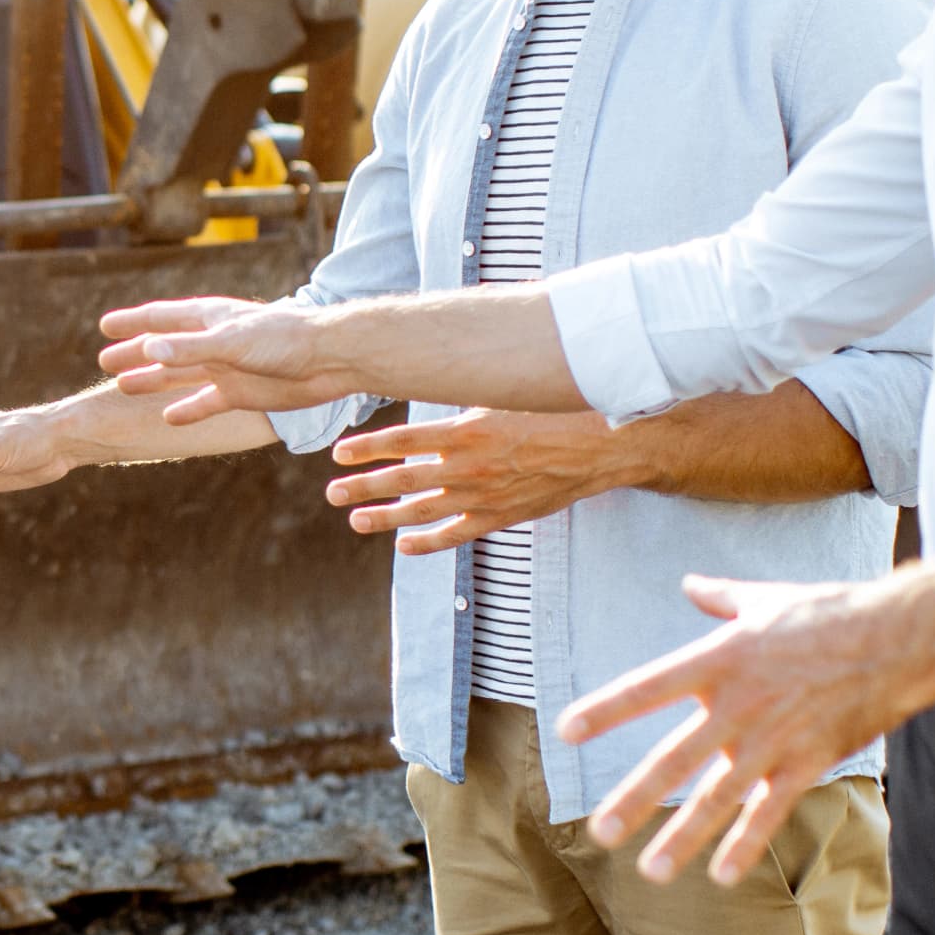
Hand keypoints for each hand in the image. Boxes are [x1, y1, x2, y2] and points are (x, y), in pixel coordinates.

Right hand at [95, 296, 353, 422]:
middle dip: (134, 353)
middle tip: (104, 360)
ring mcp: (227, 369)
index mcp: (209, 319)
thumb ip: (190, 349)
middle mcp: (214, 342)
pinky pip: (206, 403)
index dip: (132, 322)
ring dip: (153, 381)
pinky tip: (169, 419)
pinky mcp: (242, 393)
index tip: (104, 326)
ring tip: (124, 387)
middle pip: (165, 348)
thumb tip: (148, 351)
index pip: (161, 318)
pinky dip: (187, 409)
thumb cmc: (285, 340)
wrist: (332, 360)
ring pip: (180, 376)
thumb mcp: (231, 342)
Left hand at [327, 409, 631, 551]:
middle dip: (363, 486)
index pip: (402, 440)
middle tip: (332, 493)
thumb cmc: (554, 410)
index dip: (368, 448)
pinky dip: (429, 542)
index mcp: (467, 431)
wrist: (602, 445)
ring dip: (386, 517)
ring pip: (423, 510)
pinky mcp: (501, 516)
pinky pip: (457, 534)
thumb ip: (463, 402)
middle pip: (402, 479)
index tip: (339, 454)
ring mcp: (483, 496)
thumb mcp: (502, 395)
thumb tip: (430, 389)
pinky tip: (404, 545)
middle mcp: (468, 467)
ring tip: (356, 520)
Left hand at [566, 572, 926, 883]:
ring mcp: (773, 739)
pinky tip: (722, 875)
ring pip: (719, 797)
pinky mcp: (808, 761)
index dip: (607, 710)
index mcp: (719, 660)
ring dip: (684, 836)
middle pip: (676, 759)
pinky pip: (771, 810)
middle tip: (600, 833)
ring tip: (652, 871)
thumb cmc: (828, 613)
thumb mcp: (765, 599)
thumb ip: (720, 598)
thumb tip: (691, 584)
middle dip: (637, 798)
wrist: (899, 638)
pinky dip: (747, 843)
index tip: (566, 731)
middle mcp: (738, 705)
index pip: (648, 688)